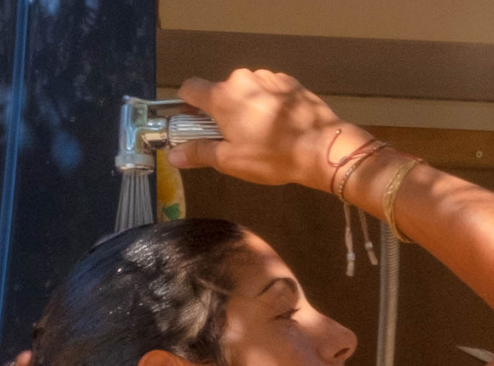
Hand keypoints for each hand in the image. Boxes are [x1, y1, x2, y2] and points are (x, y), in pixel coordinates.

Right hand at [168, 70, 358, 193]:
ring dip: (244, 108)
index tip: (193, 123)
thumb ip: (199, 153)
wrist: (319, 147)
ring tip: (258, 135)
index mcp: (222, 96)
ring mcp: (267, 77)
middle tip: (229, 139)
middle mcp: (242, 78)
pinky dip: (264, 105)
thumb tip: (174, 154)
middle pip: (219, 92)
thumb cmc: (270, 156)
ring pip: (244, 91)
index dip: (187, 106)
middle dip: (219, 113)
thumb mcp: (230, 160)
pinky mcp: (287, 82)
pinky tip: (277, 126)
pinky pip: (266, 91)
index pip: (190, 89)